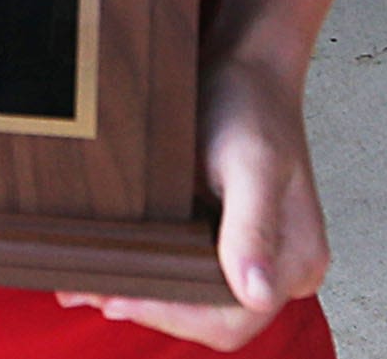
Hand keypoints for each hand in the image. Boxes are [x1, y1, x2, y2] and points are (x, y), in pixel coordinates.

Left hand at [57, 52, 325, 349]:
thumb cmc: (251, 105)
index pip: (232, 320)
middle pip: (210, 318)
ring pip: (196, 301)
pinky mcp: (228, 242)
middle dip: (150, 308)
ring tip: (90, 284)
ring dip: (144, 296)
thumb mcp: (250, 161)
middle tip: (90, 291)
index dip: (173, 317)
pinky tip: (114, 264)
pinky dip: (151, 274)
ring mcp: (254, 257)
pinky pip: (191, 273)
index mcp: (297, 260)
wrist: (246, 66)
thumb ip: (253, 228)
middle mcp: (280, 269)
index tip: (120, 299)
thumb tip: (256, 293)